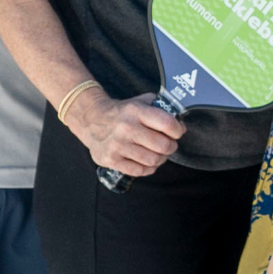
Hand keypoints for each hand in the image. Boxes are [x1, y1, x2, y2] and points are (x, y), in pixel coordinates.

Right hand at [70, 91, 184, 177]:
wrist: (91, 119)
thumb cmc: (122, 112)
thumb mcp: (141, 102)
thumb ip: (162, 110)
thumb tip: (181, 127)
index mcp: (135, 111)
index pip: (167, 124)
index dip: (178, 130)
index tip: (177, 132)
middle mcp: (126, 128)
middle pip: (163, 146)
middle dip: (171, 147)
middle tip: (168, 145)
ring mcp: (117, 145)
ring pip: (153, 160)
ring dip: (160, 159)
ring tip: (157, 153)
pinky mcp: (110, 160)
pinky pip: (140, 171)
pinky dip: (148, 168)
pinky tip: (146, 161)